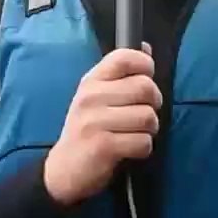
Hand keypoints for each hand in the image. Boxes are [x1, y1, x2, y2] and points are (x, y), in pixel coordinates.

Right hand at [44, 43, 161, 206]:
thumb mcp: (97, 97)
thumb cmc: (88, 129)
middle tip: (143, 114)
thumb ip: (121, 74)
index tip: (146, 77)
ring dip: (149, 129)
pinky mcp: (103, 146)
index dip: (145, 65)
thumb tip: (147, 48)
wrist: (64, 170)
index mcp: (91, 80)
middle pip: (145, 87)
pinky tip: (129, 150)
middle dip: (154, 104)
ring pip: (148, 116)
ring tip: (134, 133)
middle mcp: (91, 97)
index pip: (124, 57)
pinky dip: (143, 148)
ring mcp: (95, 121)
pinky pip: (143, 142)